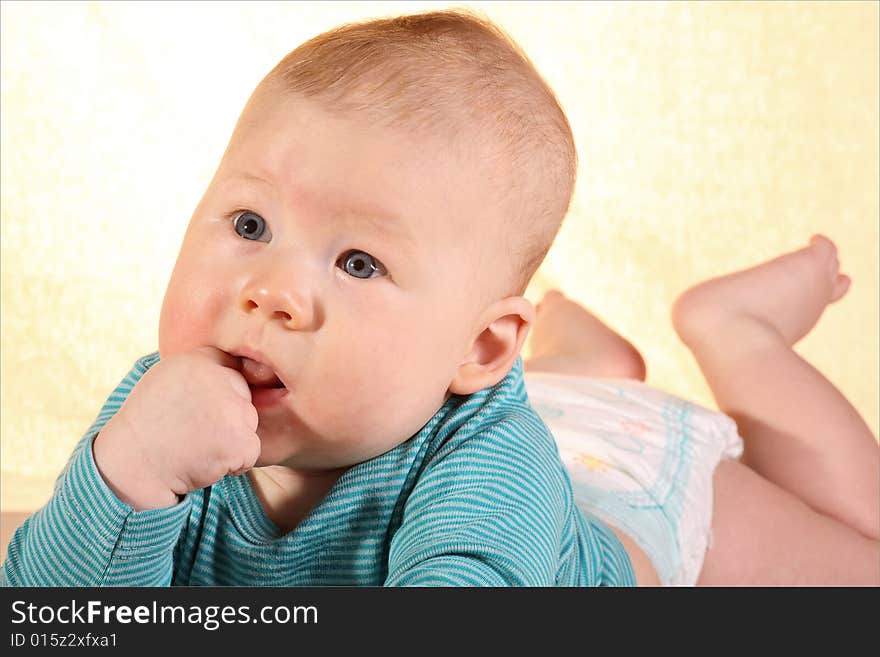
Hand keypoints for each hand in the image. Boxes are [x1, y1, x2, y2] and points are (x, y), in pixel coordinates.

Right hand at [93, 347, 259, 509]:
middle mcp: (217, 378)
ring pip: (249, 423)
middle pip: (244, 395)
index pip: (232, 367)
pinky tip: (205, 461)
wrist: (130, 465)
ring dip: (231, 438)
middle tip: (195, 430)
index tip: (200, 407)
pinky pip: (251, 451)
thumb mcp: (166, 378)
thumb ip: (200, 370)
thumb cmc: (146, 425)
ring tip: (197, 445)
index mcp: (198, 359)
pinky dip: (235, 463)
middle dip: (228, 414)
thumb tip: (233, 366)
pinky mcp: (239, 439)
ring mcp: (231, 409)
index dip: (220, 391)